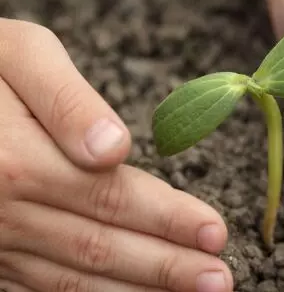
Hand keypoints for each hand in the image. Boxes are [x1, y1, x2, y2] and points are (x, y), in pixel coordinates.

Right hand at [0, 18, 231, 291]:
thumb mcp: (19, 57)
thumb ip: (66, 101)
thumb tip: (113, 148)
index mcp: (18, 162)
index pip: (113, 197)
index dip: (168, 218)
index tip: (216, 234)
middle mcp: (6, 213)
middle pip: (102, 246)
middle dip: (167, 267)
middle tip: (219, 282)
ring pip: (76, 279)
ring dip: (139, 291)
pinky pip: (43, 289)